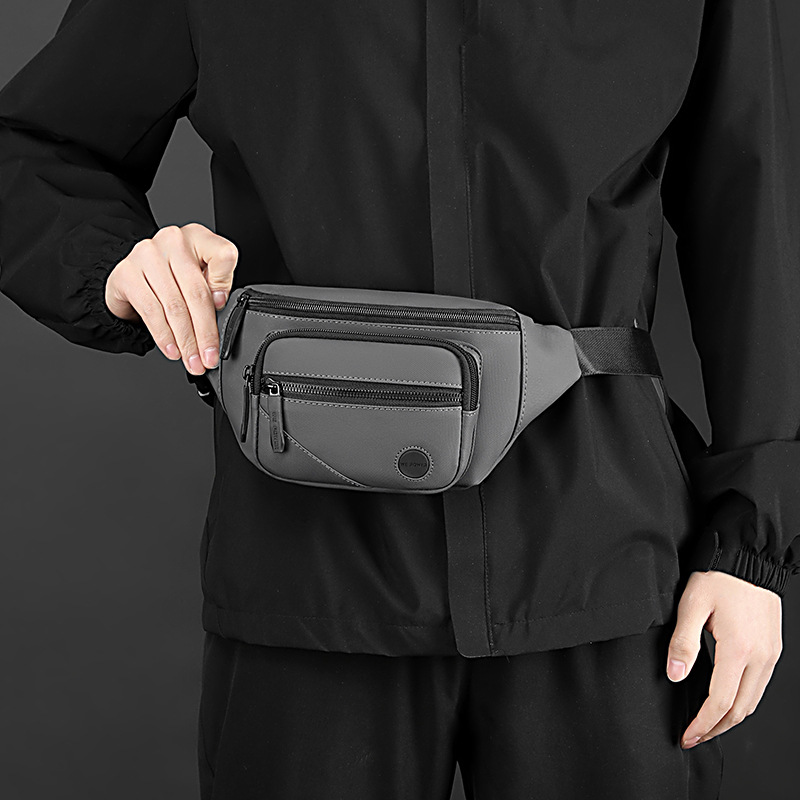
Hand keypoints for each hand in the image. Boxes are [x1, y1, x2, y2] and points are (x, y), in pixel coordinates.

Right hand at [104, 223, 238, 373]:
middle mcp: (172, 241)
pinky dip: (164, 336)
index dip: (225, 283)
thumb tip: (219, 305)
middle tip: (209, 357)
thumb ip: (214, 285)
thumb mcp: (199, 274)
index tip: (223, 308)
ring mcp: (147, 255)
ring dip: (186, 341)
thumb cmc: (173, 276)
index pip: (222, 255)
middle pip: (196, 292)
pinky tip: (172, 350)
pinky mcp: (127, 273)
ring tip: (192, 360)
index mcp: (197, 237)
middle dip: (205, 332)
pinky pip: (151, 311)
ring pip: (174, 306)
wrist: (132, 274)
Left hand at [667, 569, 782, 748]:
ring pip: (753, 701)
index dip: (702, 723)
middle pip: (740, 709)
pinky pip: (760, 686)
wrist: (749, 557)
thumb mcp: (692, 605)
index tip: (687, 735)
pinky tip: (725, 699)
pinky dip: (742, 700)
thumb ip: (683, 643)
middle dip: (716, 728)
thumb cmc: (719, 576)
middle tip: (694, 736)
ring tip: (707, 723)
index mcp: (739, 650)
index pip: (720, 702)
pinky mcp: (773, 648)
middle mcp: (761, 657)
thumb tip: (675, 676)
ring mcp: (771, 654)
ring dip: (730, 717)